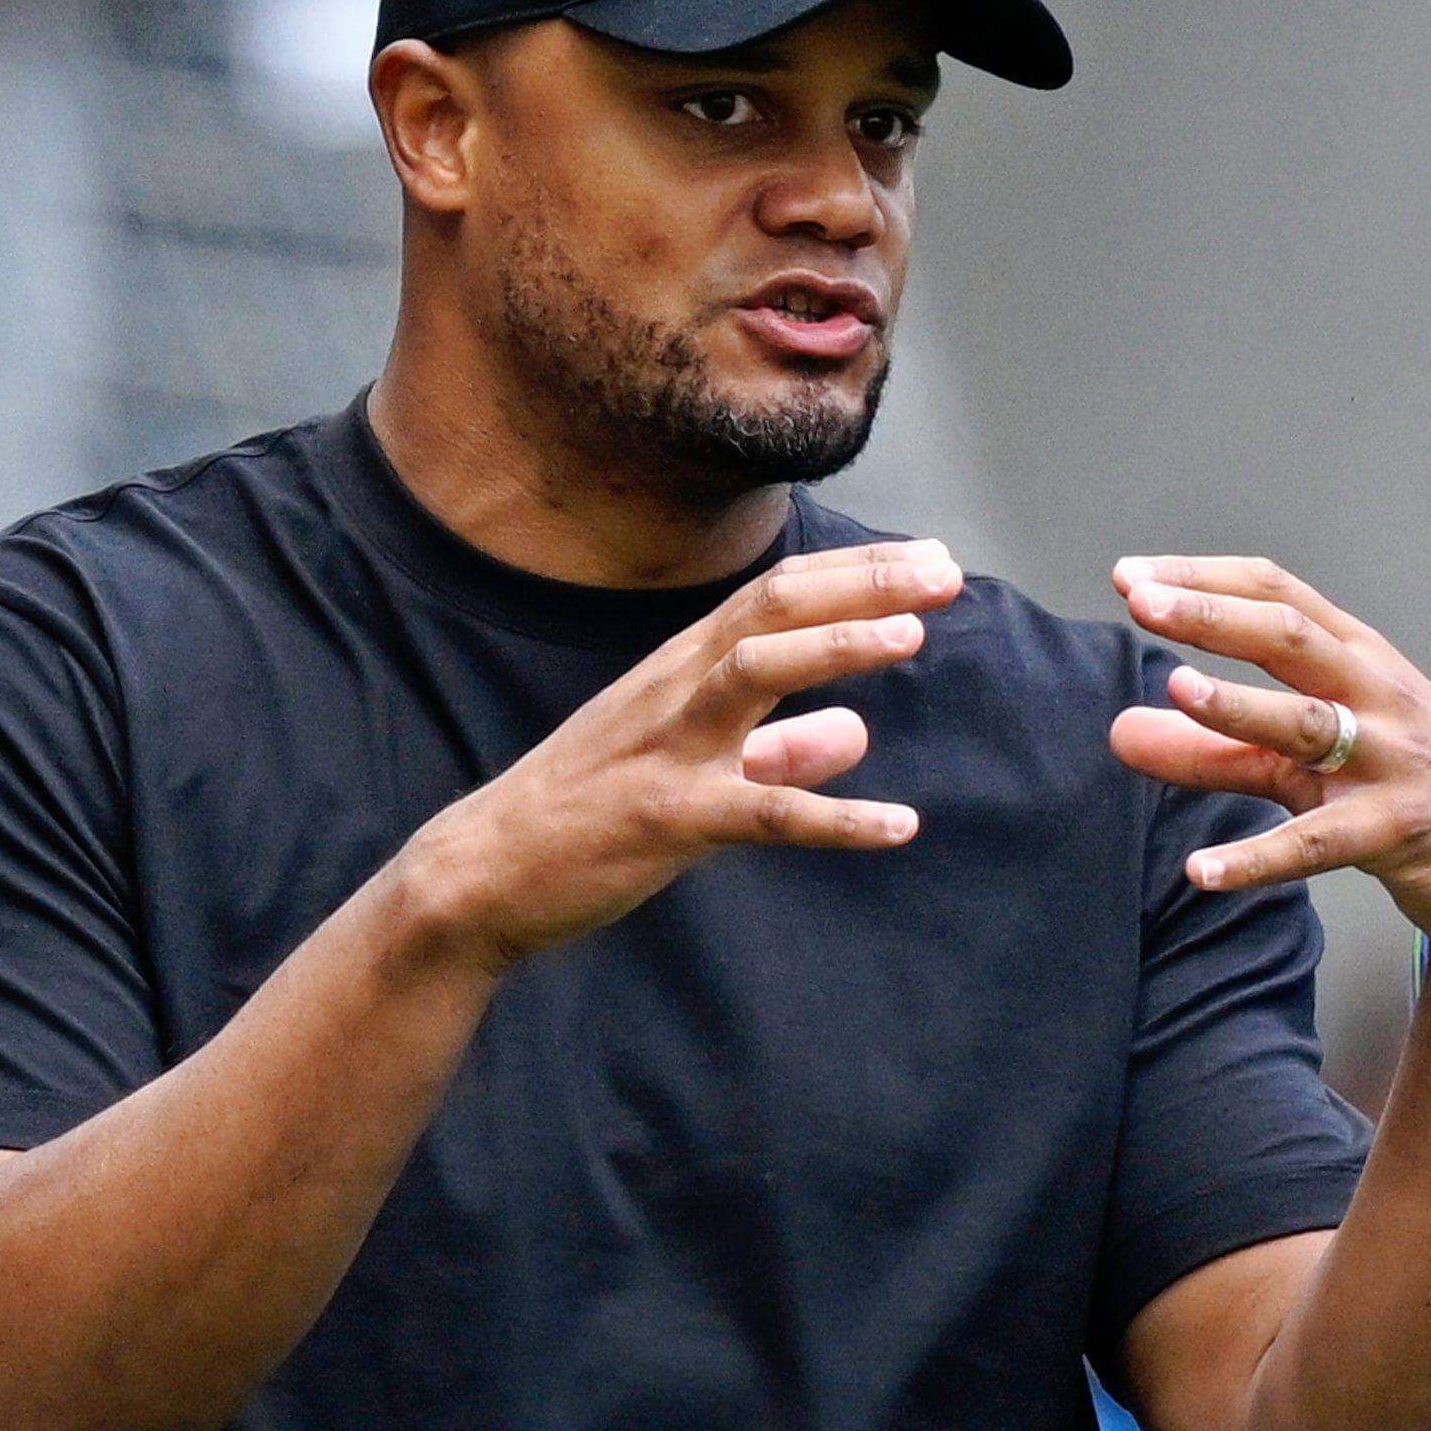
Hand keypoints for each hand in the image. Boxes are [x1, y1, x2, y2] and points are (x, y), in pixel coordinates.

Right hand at [392, 537, 956, 968]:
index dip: (856, 573)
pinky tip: (899, 825)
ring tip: (911, 639)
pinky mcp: (666, 820)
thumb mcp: (690, 763)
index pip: (777, 595)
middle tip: (945, 573)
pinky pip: (762, 814)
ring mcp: (668, 749)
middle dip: (862, 584)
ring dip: (834, 651)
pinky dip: (835, 818)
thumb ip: (779, 748)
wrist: (485, 870)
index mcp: (680, 668)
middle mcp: (674, 689)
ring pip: (754, 675)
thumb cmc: (588, 810)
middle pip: (773, 609)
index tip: (929, 560)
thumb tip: (857, 732)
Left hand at [1113, 557, 1430, 958]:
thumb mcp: (1308, 764)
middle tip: (1140, 601)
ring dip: (1241, 706)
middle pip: (1291, 637)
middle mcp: (1376, 696)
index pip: (1277, 596)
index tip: (1132, 578)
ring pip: (1310, 722)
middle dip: (1215, 614)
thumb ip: (1215, 747)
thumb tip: (1118, 731)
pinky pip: (1320, 842)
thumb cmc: (1408, 795)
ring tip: (1176, 690)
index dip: (1204, 580)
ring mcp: (1391, 761)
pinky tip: (1202, 872)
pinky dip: (1260, 859)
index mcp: (1357, 661)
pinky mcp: (1397, 831)